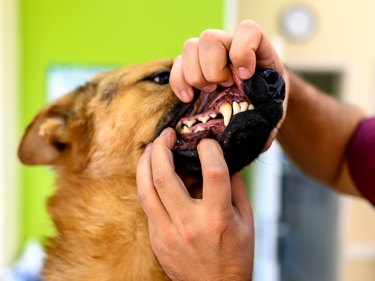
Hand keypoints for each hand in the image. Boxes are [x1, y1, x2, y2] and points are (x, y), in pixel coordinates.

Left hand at [136, 128, 253, 280]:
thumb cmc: (235, 254)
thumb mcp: (246, 220)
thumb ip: (236, 187)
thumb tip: (225, 159)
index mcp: (218, 219)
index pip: (213, 174)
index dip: (209, 150)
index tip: (206, 141)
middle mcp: (189, 225)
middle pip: (165, 177)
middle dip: (162, 148)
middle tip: (166, 135)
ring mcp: (168, 233)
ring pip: (145, 190)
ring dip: (145, 163)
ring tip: (150, 148)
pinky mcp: (156, 239)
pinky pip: (147, 204)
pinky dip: (147, 183)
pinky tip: (151, 172)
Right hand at [170, 19, 288, 150]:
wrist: (257, 100)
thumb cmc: (266, 102)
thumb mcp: (272, 111)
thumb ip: (267, 123)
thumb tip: (257, 143)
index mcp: (256, 49)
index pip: (247, 31)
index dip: (243, 50)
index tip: (246, 75)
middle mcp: (229, 46)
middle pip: (210, 38)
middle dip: (213, 68)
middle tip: (222, 87)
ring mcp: (208, 54)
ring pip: (190, 47)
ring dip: (195, 74)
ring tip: (207, 93)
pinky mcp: (192, 66)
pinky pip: (177, 65)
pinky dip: (178, 82)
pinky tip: (188, 98)